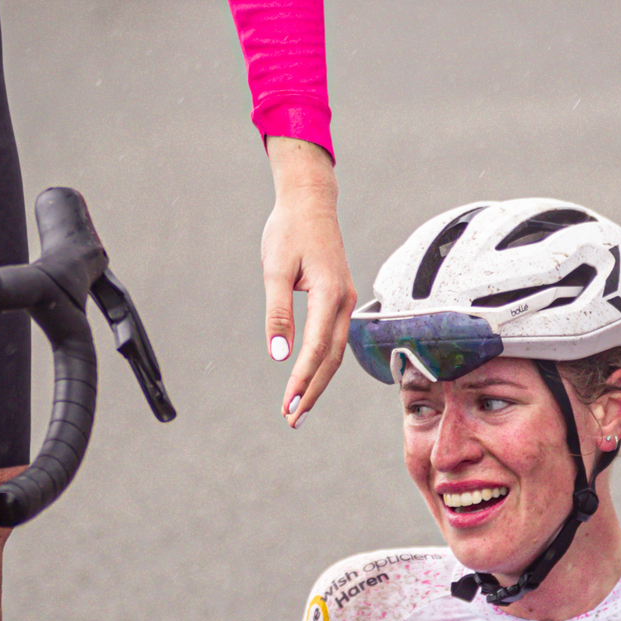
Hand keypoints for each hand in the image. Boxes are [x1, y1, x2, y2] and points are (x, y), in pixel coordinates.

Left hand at [263, 137, 355, 423]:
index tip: (288, 405)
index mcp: (329, 293)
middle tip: (292, 418)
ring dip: (317, 381)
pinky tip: (308, 376)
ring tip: (298, 406)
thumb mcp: (275, 269)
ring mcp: (344, 301)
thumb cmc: (289, 231)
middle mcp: (343, 301)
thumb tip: (278, 354)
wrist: (310, 202)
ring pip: (335, 352)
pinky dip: (322, 362)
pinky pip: (334, 339)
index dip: (302, 379)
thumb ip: (278, 313)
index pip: (317, 348)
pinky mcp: (339, 299)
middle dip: (312, 390)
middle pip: (331, 359)